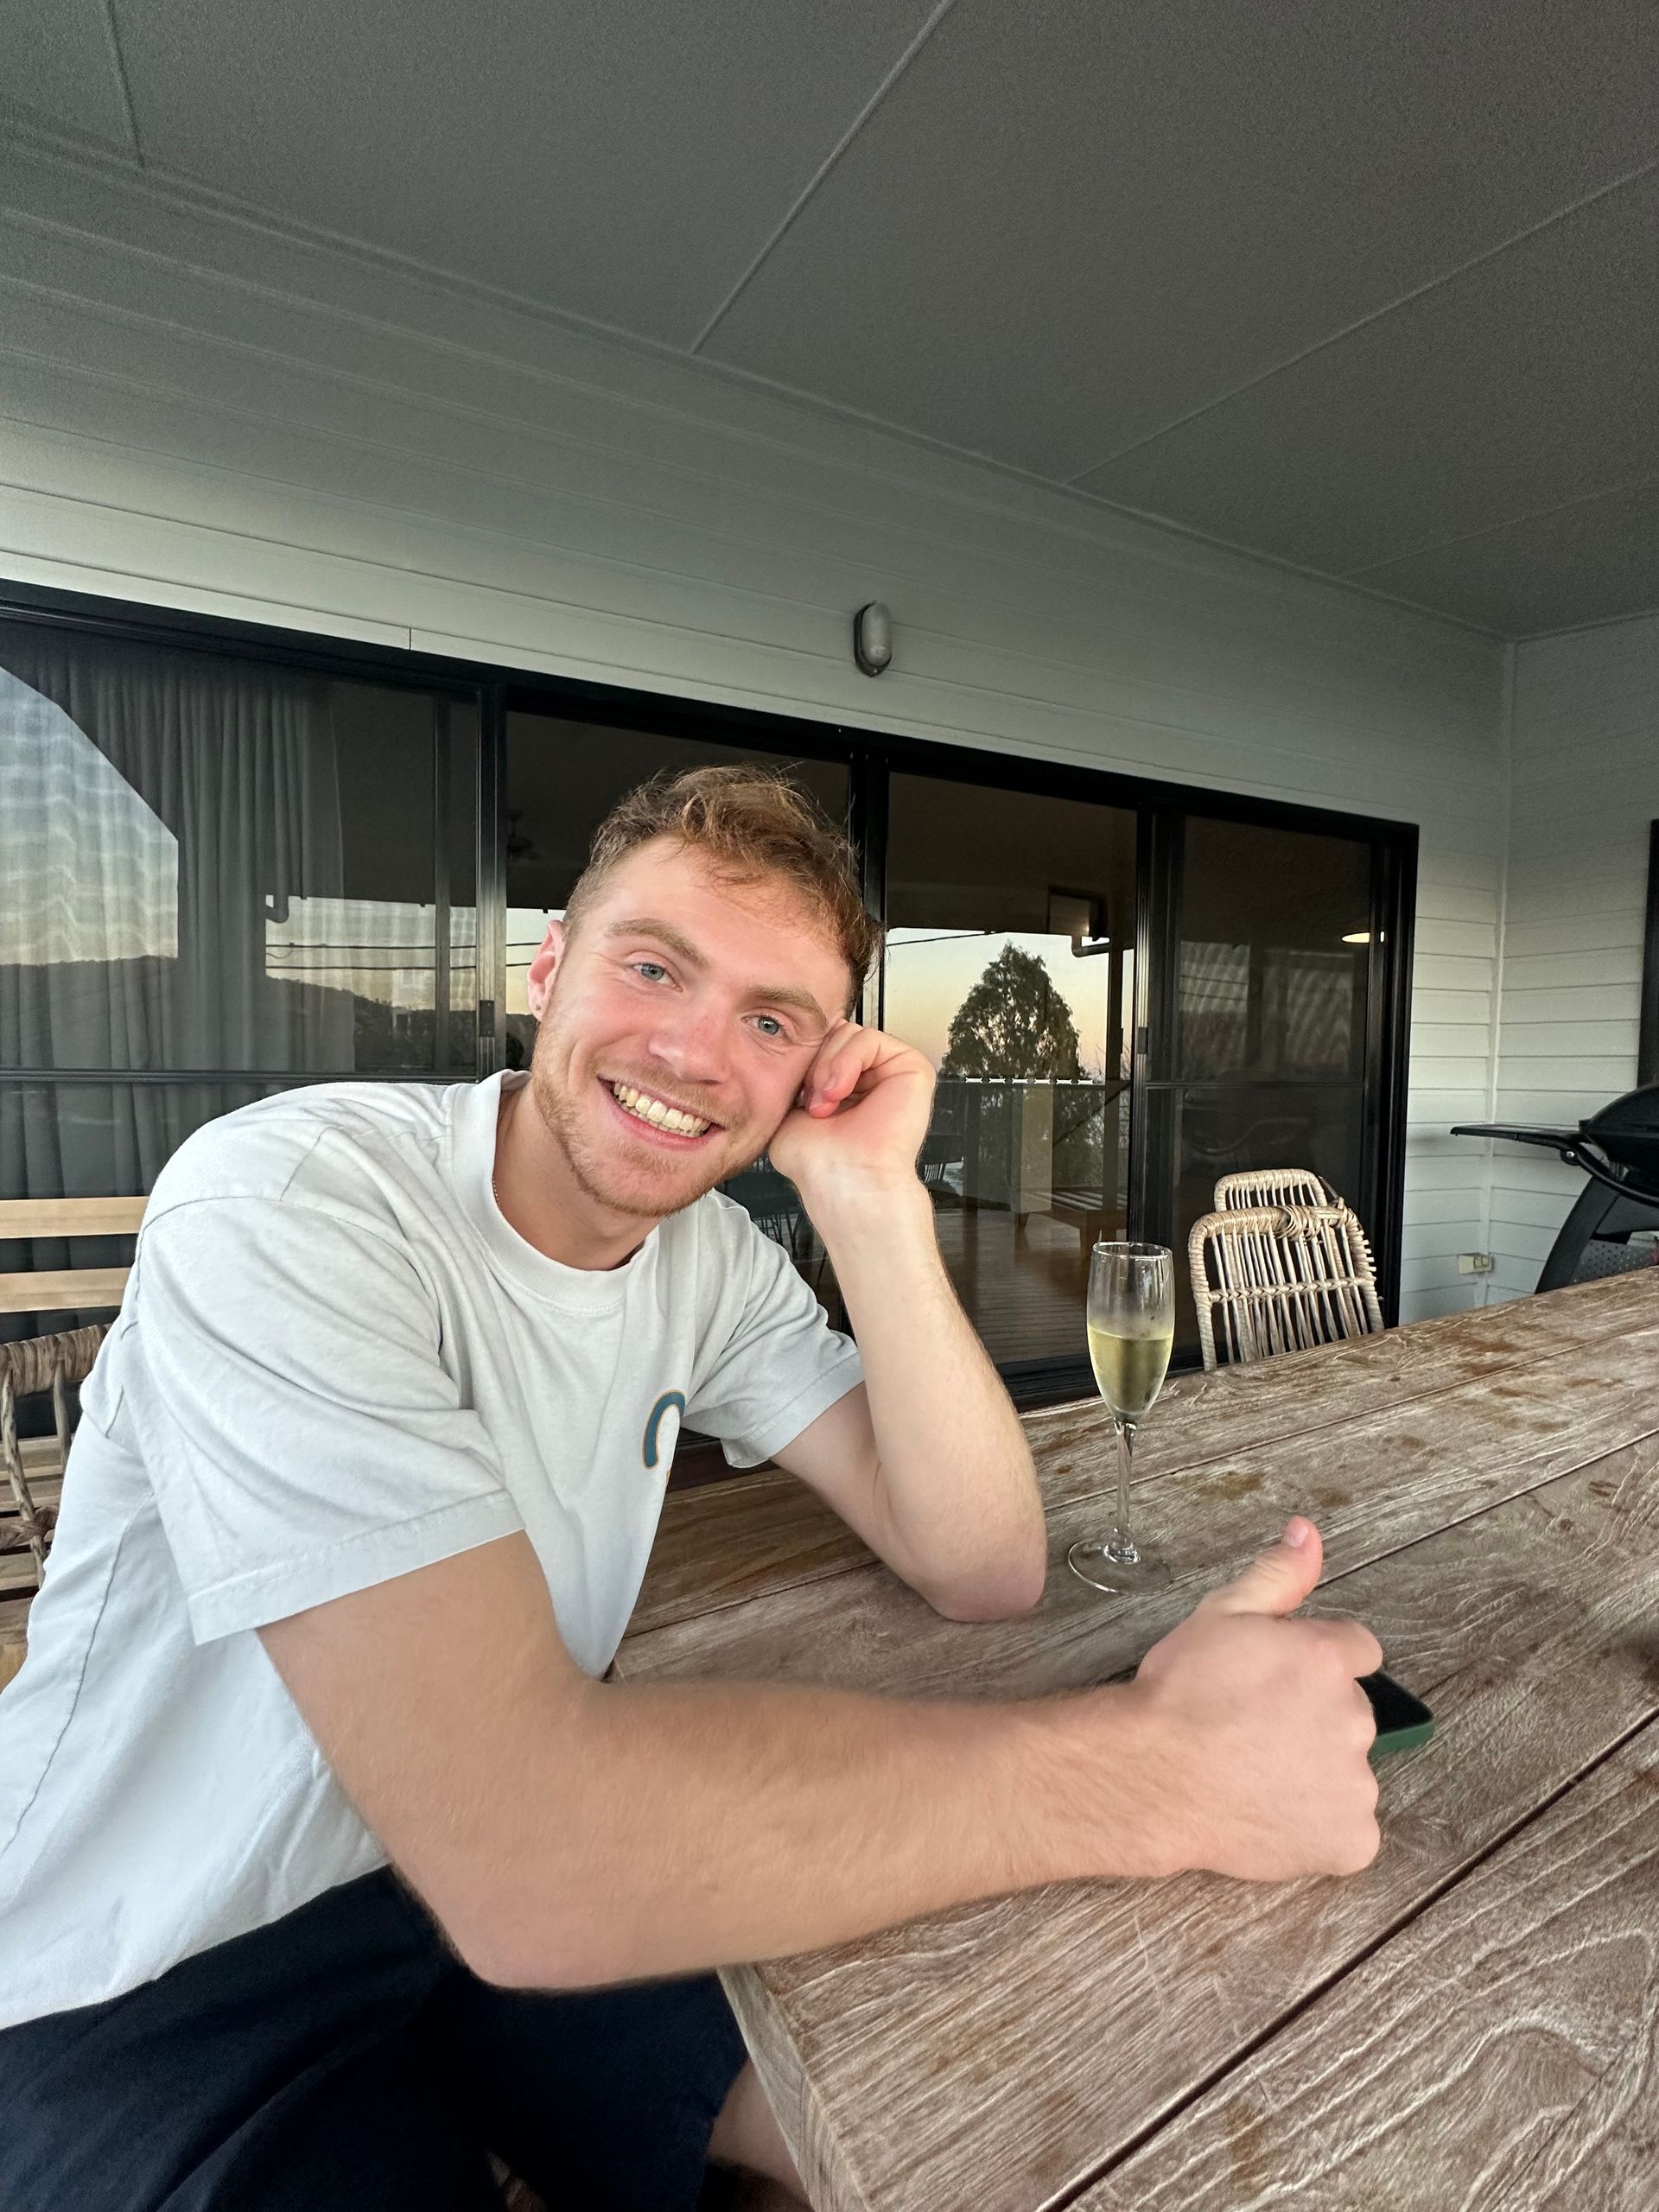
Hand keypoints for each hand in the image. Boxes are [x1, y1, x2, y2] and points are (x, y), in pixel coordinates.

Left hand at [766, 1021, 935, 1202]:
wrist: (844, 1181)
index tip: (797, 1095)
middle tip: (814, 1103)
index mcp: (845, 1088)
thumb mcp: (789, 1108)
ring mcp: (890, 1072)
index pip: (822, 1043)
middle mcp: (870, 1079)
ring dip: (827, 1067)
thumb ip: (798, 1076)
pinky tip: (840, 1093)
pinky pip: (868, 1037)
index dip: (803, 1061)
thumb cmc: (819, 1162)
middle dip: (814, 1065)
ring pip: (848, 1033)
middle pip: (834, 1034)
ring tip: (827, 1104)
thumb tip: (798, 1045)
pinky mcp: (911, 1067)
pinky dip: (845, 1061)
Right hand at [1123, 1518, 1382, 1879]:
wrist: (1150, 1777)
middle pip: (1350, 1714)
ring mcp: (1355, 1786)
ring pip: (1347, 1774)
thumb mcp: (1220, 1614)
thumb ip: (1277, 1575)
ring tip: (1255, 1776)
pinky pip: (1348, 1834)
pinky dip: (1319, 1830)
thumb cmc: (1178, 1695)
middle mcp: (1353, 1719)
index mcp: (1328, 1660)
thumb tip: (1309, 1531)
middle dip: (1315, 1719)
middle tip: (1255, 1730)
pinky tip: (1271, 1815)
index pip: (1357, 1652)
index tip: (1277, 1684)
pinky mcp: (1349, 1841)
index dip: (1315, 1665)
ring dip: (1317, 1775)